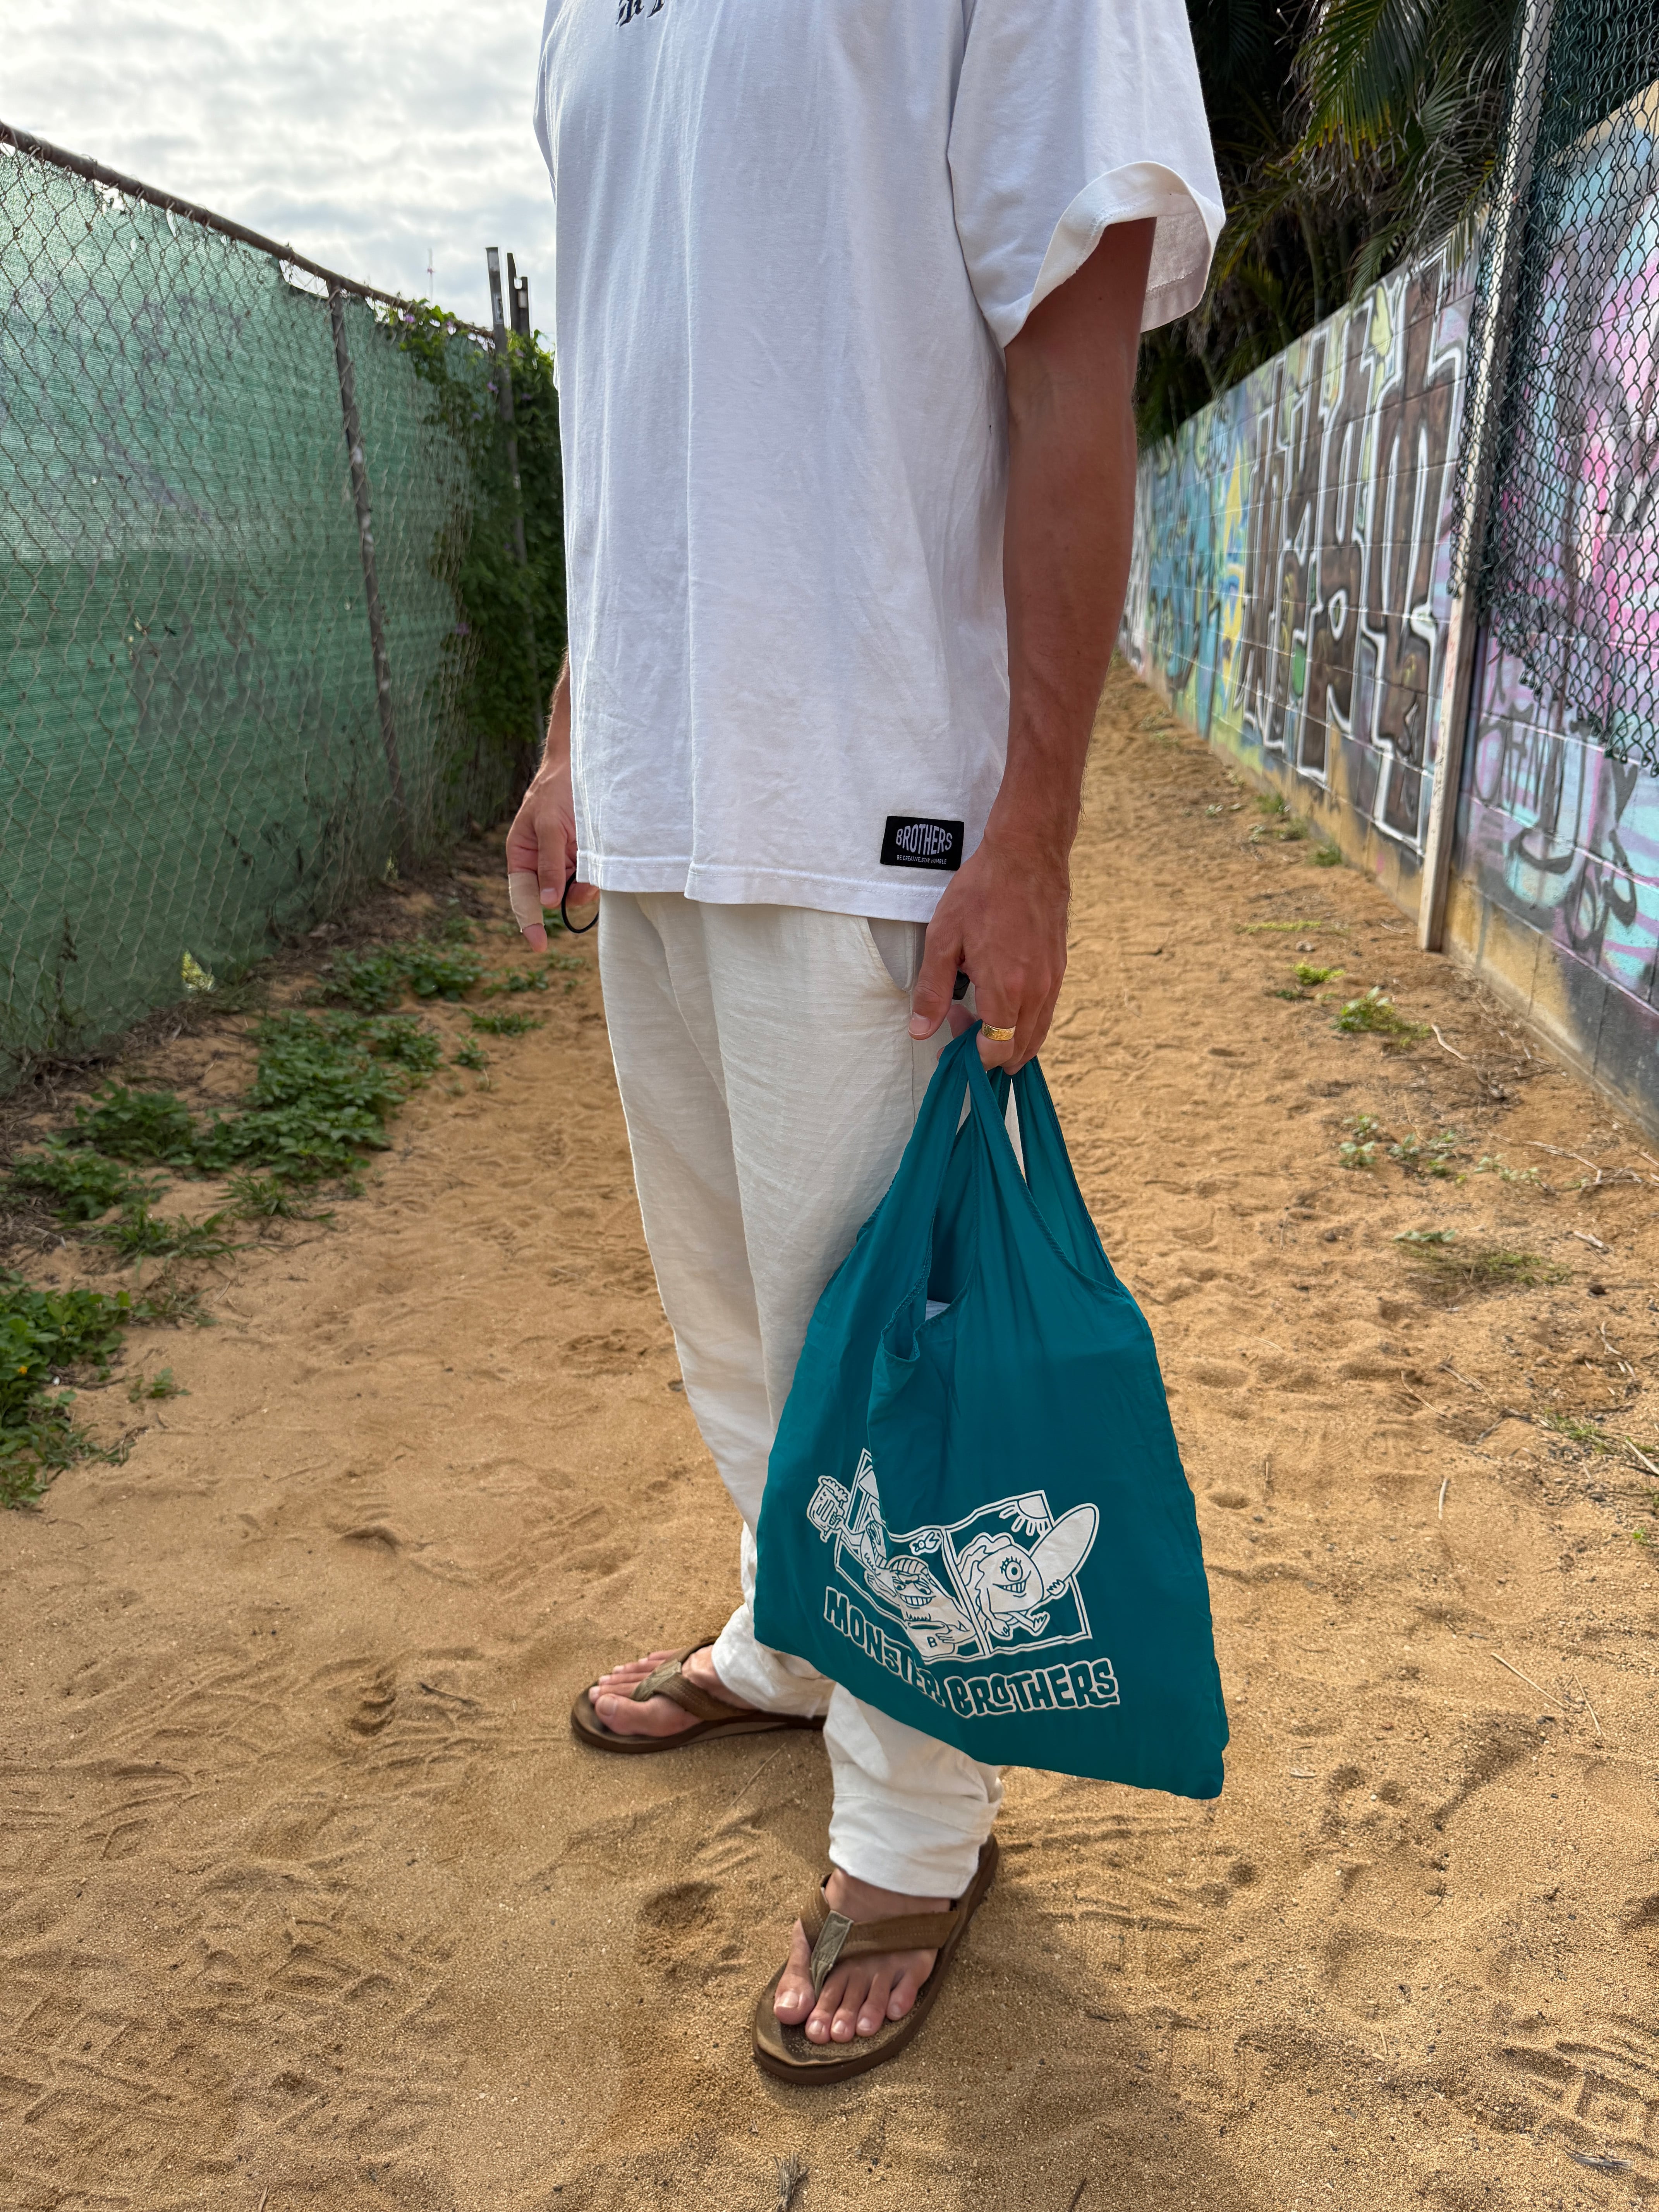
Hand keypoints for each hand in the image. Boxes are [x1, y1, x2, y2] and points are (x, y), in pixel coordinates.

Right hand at [504, 754, 593, 951]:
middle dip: (568, 895)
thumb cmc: (558, 790)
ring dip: (585, 883)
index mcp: (522, 854)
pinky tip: (598, 854)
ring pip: (573, 890)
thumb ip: (549, 864)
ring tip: (591, 854)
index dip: (529, 922)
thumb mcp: (551, 826)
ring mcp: (562, 859)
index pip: (522, 897)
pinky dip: (596, 874)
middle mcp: (541, 861)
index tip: (539, 946)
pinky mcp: (582, 856)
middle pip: (552, 897)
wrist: (584, 765)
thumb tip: (548, 903)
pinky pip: (588, 877)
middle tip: (586, 882)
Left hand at [907, 827, 1067, 1069]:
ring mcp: (1052, 980)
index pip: (996, 1049)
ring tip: (977, 1013)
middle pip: (1020, 1049)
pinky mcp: (1059, 969)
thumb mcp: (943, 940)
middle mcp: (1036, 991)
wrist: (1027, 854)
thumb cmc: (982, 891)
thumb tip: (921, 1031)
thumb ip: (932, 991)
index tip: (952, 1049)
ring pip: (1037, 1033)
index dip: (972, 1059)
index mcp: (1005, 988)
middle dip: (990, 1052)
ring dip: (1008, 1038)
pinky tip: (1000, 997)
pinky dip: (1023, 1020)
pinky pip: (1044, 1011)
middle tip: (960, 1025)